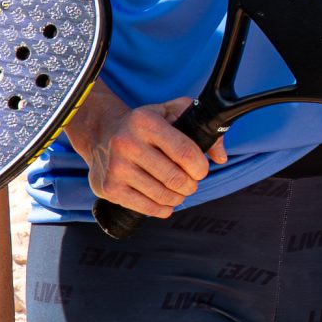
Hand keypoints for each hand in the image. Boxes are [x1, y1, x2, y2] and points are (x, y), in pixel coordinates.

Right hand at [71, 90, 226, 219]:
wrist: (101, 133)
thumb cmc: (145, 124)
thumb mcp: (173, 112)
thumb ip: (202, 127)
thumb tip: (219, 157)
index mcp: (145, 121)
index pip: (185, 152)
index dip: (200, 167)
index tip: (201, 170)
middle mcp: (127, 143)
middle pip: (175, 179)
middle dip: (191, 185)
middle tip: (190, 182)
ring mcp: (116, 167)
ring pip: (163, 196)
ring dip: (178, 197)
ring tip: (177, 190)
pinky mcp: (109, 188)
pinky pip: (147, 208)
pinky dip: (163, 209)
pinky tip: (164, 202)